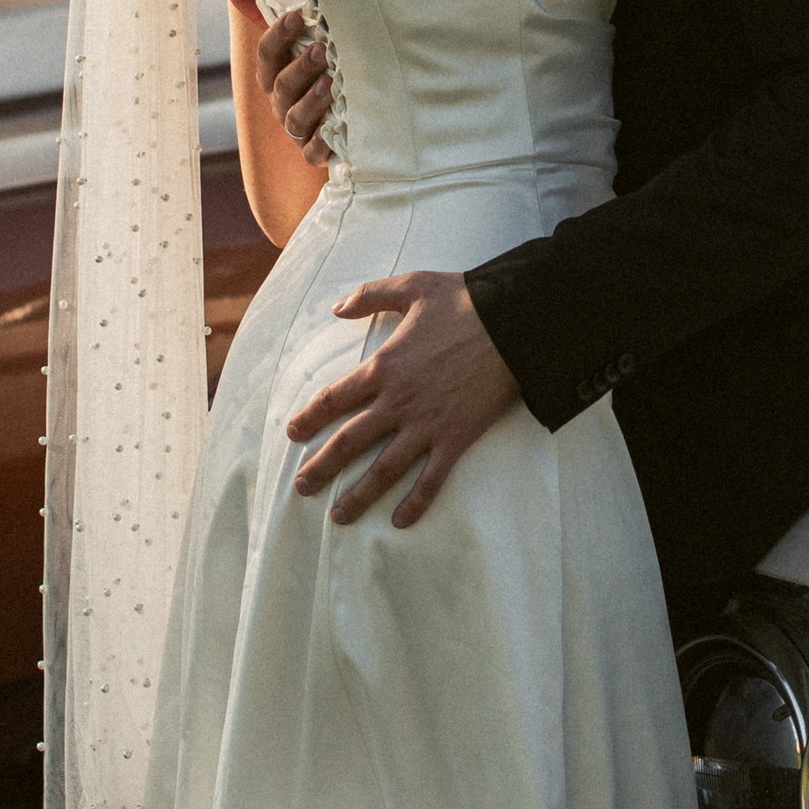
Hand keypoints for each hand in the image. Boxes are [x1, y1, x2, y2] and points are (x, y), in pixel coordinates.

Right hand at [254, 4, 331, 164]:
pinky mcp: (313, 152)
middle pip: (281, 85)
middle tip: (323, 50)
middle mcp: (280, 102)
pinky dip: (321, 144)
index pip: (266, 54)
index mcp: (273, 75)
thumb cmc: (313, 72)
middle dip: (300, 67)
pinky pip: (312, 152)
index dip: (278, 35)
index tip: (297, 15)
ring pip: (294, 118)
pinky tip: (333, 131)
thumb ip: (265, 16)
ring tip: (330, 83)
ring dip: (311, 101)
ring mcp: (296, 129)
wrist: (340, 118)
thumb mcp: (295, 43)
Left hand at [287, 270, 519, 525]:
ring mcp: (426, 425)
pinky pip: (431, 479)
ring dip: (358, 496)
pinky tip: (399, 522)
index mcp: (383, 366)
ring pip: (383, 469)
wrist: (515, 324)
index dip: (309, 418)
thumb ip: (369, 296)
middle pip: (349, 442)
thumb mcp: (411, 287)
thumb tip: (336, 308)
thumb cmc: (464, 301)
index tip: (293, 434)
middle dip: (321, 467)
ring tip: (338, 517)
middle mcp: (398, 402)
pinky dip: (415, 503)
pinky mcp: (456, 438)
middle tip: (301, 487)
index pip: (334, 399)